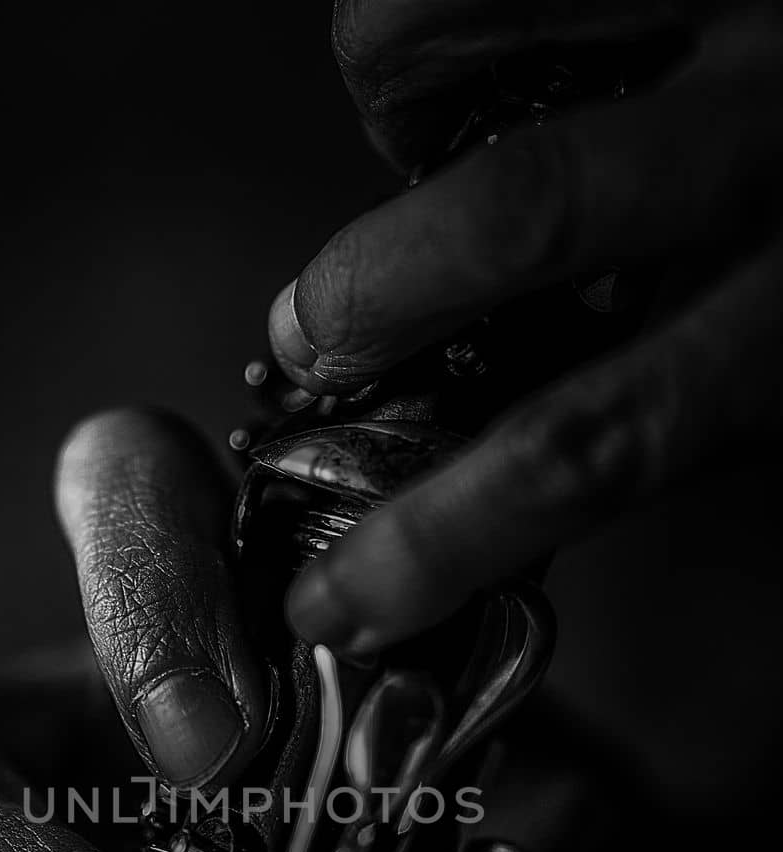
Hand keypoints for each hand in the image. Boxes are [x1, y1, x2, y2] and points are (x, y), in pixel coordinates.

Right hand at [271, 3, 782, 655]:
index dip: (440, 536)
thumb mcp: (777, 355)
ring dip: (397, 112)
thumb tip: (475, 462)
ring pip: (449, 38)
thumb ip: (654, 394)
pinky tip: (496, 51)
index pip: (589, 444)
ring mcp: (724, 5)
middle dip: (368, 288)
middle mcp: (768, 141)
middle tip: (309, 335)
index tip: (339, 598)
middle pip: (514, 213)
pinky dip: (437, 25)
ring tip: (434, 138)